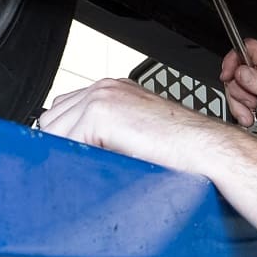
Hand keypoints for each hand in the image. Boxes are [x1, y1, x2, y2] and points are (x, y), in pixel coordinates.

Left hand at [35, 78, 239, 176]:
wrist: (205, 148)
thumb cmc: (182, 148)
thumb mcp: (138, 131)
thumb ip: (109, 131)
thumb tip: (83, 150)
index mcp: (114, 90)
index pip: (64, 109)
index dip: (64, 136)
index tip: (72, 155)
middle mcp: (105, 88)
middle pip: (52, 117)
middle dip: (61, 143)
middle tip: (79, 165)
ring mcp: (102, 98)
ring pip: (54, 130)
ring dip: (66, 151)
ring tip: (88, 167)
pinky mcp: (100, 114)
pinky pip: (64, 141)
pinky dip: (73, 158)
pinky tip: (94, 165)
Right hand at [221, 37, 256, 146]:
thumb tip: (242, 71)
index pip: (250, 48)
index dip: (235, 59)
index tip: (228, 75)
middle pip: (239, 69)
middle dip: (238, 89)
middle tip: (251, 102)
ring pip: (238, 87)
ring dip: (239, 103)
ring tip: (252, 114)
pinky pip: (241, 100)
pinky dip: (241, 110)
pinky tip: (251, 118)